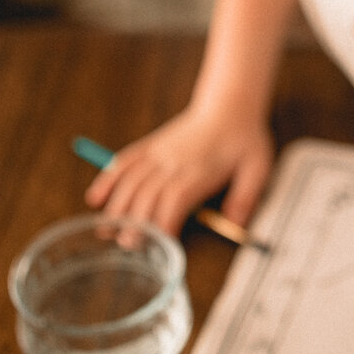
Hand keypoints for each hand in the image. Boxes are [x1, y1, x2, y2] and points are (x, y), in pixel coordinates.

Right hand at [84, 106, 273, 237]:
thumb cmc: (244, 140)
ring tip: (104, 230)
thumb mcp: (258, 168)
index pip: (174, 201)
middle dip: (135, 222)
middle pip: (147, 195)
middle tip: (126, 246)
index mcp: (198, 172)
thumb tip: (235, 224)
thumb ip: (246, 196)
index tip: (157, 246)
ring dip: (116, 206)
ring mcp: (158, 153)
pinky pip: (124, 161)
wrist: (230, 106)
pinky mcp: (151, 146)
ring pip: (130, 180)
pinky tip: (95, 197)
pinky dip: (107, 178)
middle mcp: (173, 163)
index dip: (163, 224)